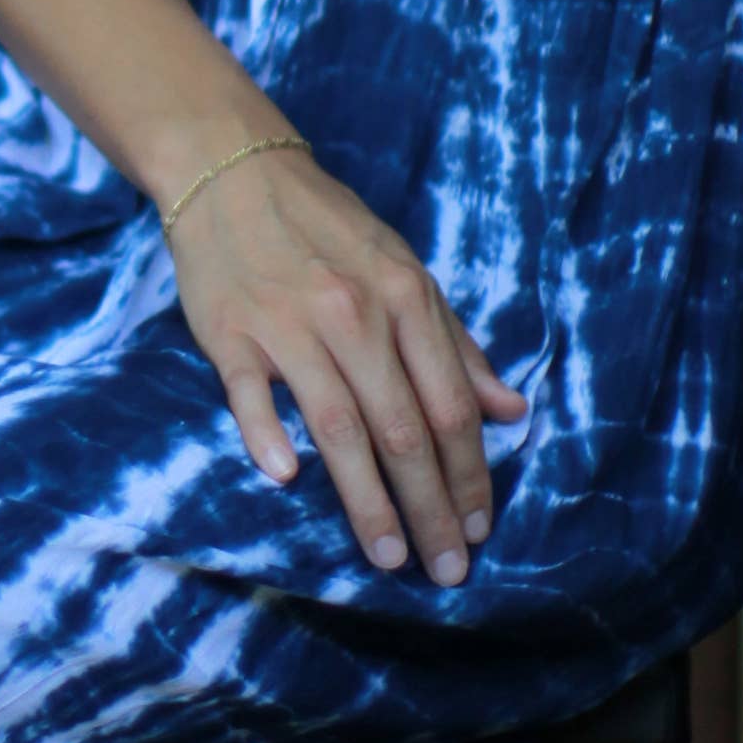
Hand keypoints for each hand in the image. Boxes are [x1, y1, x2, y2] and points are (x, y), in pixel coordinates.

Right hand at [164, 139, 526, 584]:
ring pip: (340, 427)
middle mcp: (354, 315)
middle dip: (430, 508)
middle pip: (403, 430)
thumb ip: (455, 345)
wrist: (236, 171)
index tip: (477, 532)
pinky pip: (252, 395)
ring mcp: (290, 325)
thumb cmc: (328, 231)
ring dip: (367, 501)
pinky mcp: (231, 333)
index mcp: (405, 300)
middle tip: (444, 570)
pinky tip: (288, 479)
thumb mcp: (405, 271)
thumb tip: (510, 411)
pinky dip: (268, 436)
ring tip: (389, 555)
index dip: (469, 476)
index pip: (450, 407)